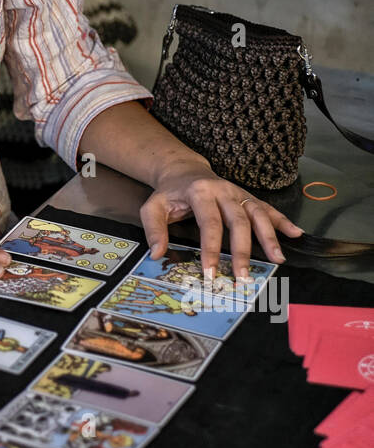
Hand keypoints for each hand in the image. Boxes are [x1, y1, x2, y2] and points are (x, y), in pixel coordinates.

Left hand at [140, 162, 303, 279]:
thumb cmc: (169, 193)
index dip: (211, 249)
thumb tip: (158, 254)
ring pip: (258, 214)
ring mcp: (239, 193)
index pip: (209, 223)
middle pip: (238, 221)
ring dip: (269, 237)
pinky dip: (282, 221)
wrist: (183, 171)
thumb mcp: (153, 207)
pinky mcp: (248, 197)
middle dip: (242, 250)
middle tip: (244, 276)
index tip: (211, 273)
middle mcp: (224, 191)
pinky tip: (296, 234)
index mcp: (201, 193)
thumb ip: (154, 229)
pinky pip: (268, 208)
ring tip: (277, 259)